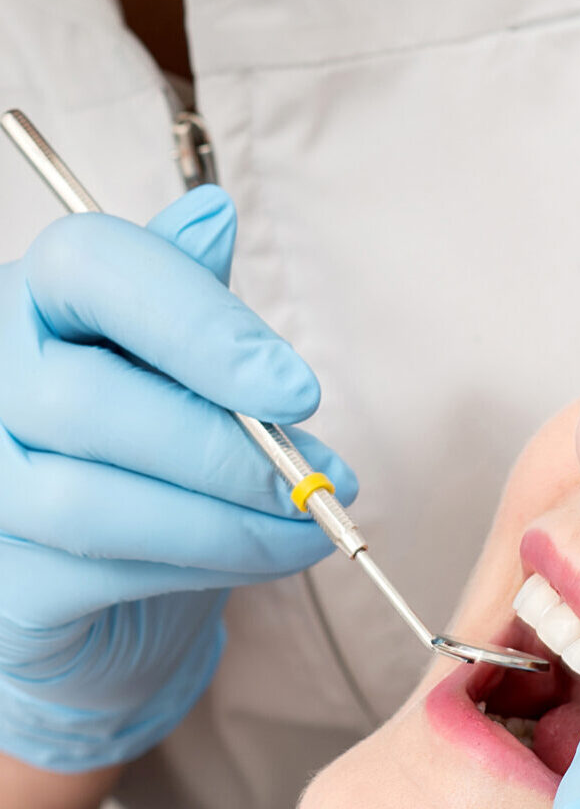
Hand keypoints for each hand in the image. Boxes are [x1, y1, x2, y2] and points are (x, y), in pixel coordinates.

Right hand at [0, 187, 356, 770]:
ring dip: (228, 522)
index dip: (200, 326)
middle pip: (88, 401)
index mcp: (30, 299)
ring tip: (307, 524)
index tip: (299, 390)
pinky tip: (262, 557)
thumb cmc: (144, 459)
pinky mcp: (1, 582)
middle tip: (319, 478)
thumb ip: (189, 298)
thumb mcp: (175, 367)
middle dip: (228, 450)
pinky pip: (101, 575)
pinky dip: (204, 567)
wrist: (101, 592)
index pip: (91, 268)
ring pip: (94, 502)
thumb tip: (212, 215)